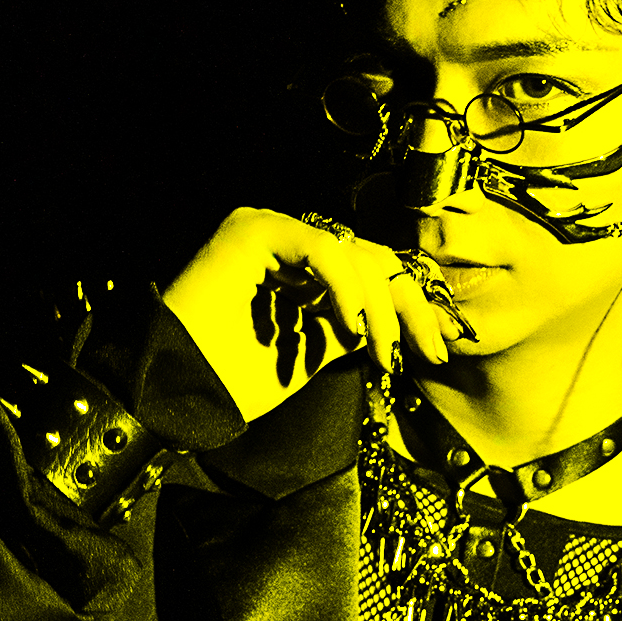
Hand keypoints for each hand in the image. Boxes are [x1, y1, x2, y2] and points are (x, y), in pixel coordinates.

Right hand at [161, 207, 466, 422]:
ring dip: (379, 310)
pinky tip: (352, 329)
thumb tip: (399, 324)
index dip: (409, 307)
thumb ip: (354, 326)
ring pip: (355, 255)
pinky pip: (323, 249)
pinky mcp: (257, 230)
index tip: (435, 348)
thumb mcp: (317, 350)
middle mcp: (289, 240)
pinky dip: (345, 289)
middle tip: (430, 351)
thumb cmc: (240, 379)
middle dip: (408, 306)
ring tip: (382, 354)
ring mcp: (272, 229)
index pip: (372, 271)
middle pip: (373, 258)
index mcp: (303, 266)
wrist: (185, 391)